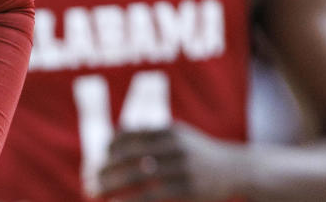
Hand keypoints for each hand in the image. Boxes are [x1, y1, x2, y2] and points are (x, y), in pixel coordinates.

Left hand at [94, 122, 245, 200]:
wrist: (237, 169)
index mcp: (167, 130)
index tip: (97, 158)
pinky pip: (154, 195)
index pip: (129, 135)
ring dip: (112, 184)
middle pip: (129, 155)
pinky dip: (132, 199)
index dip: (109, 147)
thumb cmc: (198, 151)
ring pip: (138, 175)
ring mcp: (182, 168)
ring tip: (94, 192)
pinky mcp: (189, 190)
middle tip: (87, 179)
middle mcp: (174, 146)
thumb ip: (149, 134)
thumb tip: (113, 136)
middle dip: (104, 168)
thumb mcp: (177, 134)